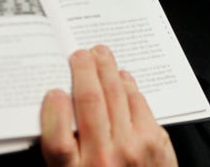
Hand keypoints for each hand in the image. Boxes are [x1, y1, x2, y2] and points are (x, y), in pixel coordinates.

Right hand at [40, 45, 177, 166]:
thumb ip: (64, 155)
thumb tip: (57, 110)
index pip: (58, 140)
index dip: (54, 111)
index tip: (53, 90)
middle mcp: (104, 160)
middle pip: (90, 103)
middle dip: (83, 71)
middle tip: (79, 54)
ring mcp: (133, 149)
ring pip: (116, 95)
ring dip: (107, 69)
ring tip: (101, 54)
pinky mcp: (155, 142)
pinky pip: (139, 103)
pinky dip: (128, 85)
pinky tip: (122, 76)